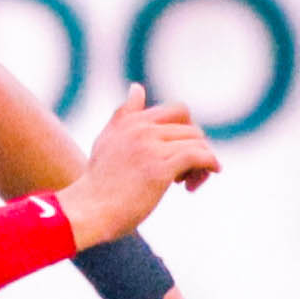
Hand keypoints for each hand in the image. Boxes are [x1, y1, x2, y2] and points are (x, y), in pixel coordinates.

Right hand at [60, 89, 218, 247]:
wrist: (89, 210)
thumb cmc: (99, 183)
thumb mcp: (107, 140)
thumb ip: (124, 114)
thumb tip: (137, 88)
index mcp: (132, 121)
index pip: (177, 111)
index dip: (185, 131)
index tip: (178, 153)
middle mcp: (142, 129)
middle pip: (191, 128)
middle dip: (196, 147)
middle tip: (187, 172)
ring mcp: (151, 147)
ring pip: (197, 141)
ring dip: (203, 161)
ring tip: (190, 181)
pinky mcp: (160, 168)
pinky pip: (199, 156)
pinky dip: (210, 164)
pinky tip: (210, 174)